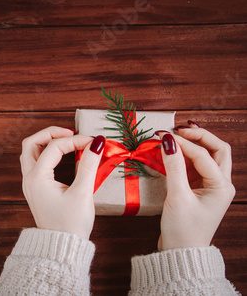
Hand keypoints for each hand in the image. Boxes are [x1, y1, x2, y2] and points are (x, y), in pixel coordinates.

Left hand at [20, 126, 104, 238]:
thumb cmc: (71, 224)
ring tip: (66, 140)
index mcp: (37, 178)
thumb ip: (89, 165)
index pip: (54, 147)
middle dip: (51, 134)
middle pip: (31, 143)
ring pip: (30, 152)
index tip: (94, 142)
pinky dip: (46, 153)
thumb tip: (98, 142)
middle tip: (71, 132)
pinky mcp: (36, 189)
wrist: (61, 248)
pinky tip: (63, 156)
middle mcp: (29, 179)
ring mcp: (30, 184)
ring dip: (46, 142)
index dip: (75, 140)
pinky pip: (35, 163)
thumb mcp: (82, 193)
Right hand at [156, 125, 234, 250]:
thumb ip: (173, 167)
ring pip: (208, 157)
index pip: (203, 155)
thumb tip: (167, 141)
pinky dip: (185, 157)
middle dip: (199, 137)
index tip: (162, 135)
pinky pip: (195, 167)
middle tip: (178, 130)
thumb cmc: (183, 230)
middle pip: (217, 150)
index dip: (183, 143)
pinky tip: (171, 154)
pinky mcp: (199, 191)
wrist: (180, 253)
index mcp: (221, 186)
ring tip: (173, 138)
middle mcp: (221, 184)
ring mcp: (211, 187)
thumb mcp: (177, 197)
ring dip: (193, 146)